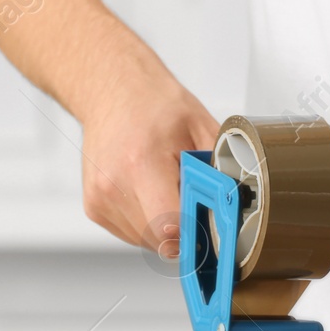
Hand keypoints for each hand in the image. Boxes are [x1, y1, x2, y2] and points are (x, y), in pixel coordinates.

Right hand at [75, 26, 217, 256]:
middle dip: (185, 229)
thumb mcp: (201, 128)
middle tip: (191, 198)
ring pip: (147, 241)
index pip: (171, 228)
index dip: (196, 235)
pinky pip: (132, 233)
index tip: (210, 229)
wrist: (112, 89)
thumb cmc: (155, 105)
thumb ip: (218, 171)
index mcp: (141, 164)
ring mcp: (100, 198)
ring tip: (166, 187)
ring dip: (166, 226)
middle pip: (161, 240)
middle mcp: (114, 184)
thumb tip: (235, 206)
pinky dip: (148, 221)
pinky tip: (150, 191)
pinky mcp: (94, 207)